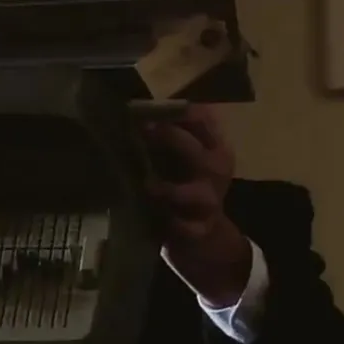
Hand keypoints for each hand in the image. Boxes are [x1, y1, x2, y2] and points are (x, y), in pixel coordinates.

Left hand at [142, 104, 250, 304]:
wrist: (207, 238)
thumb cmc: (186, 187)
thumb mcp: (182, 159)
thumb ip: (164, 137)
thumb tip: (128, 109)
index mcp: (214, 147)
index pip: (203, 120)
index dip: (177, 111)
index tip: (147, 105)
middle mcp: (215, 170)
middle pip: (196, 151)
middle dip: (171, 138)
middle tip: (143, 131)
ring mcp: (211, 202)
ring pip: (194, 193)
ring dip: (169, 189)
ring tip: (147, 186)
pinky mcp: (201, 230)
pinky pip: (187, 228)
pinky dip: (174, 225)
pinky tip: (160, 222)